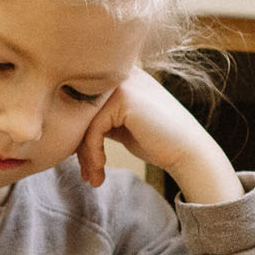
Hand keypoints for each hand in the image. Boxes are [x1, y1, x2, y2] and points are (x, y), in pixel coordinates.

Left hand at [75, 69, 242, 203]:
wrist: (188, 153)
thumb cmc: (156, 142)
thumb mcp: (121, 126)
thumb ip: (99, 118)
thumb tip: (65, 128)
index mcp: (119, 79)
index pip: (82, 106)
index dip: (78, 136)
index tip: (84, 164)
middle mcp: (120, 76)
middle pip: (79, 113)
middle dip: (79, 148)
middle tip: (87, 175)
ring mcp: (123, 83)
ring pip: (83, 122)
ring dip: (85, 155)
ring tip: (92, 178)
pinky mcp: (124, 98)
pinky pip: (93, 129)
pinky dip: (93, 153)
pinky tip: (101, 170)